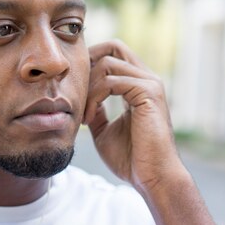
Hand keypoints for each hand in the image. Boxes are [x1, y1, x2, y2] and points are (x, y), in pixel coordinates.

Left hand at [83, 40, 183, 194]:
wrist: (151, 178)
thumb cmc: (131, 158)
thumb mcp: (104, 130)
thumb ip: (96, 110)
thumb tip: (82, 98)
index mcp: (138, 85)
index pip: (113, 54)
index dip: (90, 63)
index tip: (73, 87)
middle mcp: (147, 79)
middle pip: (113, 46)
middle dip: (88, 62)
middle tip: (74, 89)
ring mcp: (150, 83)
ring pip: (108, 62)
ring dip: (88, 87)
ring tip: (84, 115)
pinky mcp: (149, 93)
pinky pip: (112, 81)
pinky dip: (95, 97)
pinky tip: (90, 119)